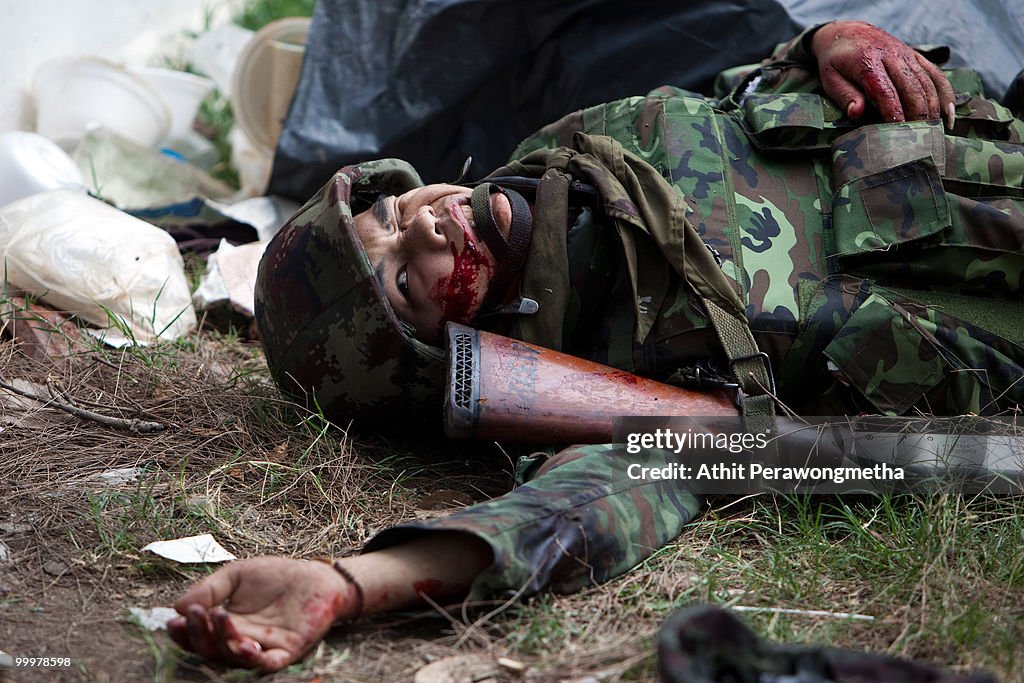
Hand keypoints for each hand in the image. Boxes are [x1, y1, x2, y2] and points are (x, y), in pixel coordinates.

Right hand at [167, 557, 357, 671]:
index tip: (174, 620)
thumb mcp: (236, 575)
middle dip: (199, 634)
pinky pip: (266, 663)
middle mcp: (242, 640)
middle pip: (212, 649)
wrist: (318, 575)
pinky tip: (244, 643)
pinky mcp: (288, 651)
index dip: (185, 633)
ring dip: (222, 642)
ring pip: (234, 657)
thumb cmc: (277, 575)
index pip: (199, 637)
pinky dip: (253, 658)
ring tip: (218, 616)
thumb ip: (210, 589)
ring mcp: (264, 646)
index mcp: (227, 625)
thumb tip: (179, 608)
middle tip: (196, 613)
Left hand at [811, 21, 954, 125]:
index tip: (898, 133)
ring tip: (933, 134)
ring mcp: (907, 55)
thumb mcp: (830, 79)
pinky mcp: (917, 57)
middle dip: (918, 116)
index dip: (894, 113)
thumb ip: (845, 96)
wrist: (847, 32)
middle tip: (919, 141)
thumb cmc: (836, 61)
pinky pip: (937, 75)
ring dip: (933, 110)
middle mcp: (892, 56)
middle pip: (913, 89)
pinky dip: (946, 95)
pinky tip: (949, 115)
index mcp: (868, 62)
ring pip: (928, 84)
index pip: (886, 91)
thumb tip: (857, 113)